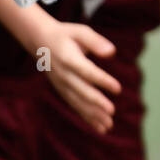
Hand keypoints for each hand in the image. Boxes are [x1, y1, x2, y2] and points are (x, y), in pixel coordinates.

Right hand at [35, 18, 120, 133]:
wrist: (41, 42)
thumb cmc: (66, 35)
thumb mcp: (81, 32)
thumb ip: (96, 42)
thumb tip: (112, 52)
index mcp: (69, 59)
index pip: (87, 72)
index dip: (102, 80)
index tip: (118, 88)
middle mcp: (64, 75)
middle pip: (82, 91)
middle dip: (96, 103)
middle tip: (112, 112)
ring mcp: (62, 85)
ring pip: (78, 103)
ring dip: (93, 115)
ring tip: (108, 125)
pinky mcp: (63, 91)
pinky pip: (75, 106)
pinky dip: (87, 117)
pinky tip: (100, 127)